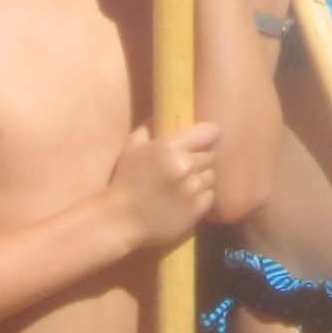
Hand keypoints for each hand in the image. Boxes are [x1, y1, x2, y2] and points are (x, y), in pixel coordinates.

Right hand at [112, 121, 219, 246]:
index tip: (204, 138)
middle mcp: (185, 167)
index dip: (208, 134)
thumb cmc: (125, 180)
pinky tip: (185, 197)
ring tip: (185, 182)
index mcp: (170, 147)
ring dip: (201, 177)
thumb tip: (165, 113)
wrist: (120, 219)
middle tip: (187, 164)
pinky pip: (210, 195)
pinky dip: (201, 195)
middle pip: (210, 155)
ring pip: (211, 175)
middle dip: (200, 157)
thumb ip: (150, 126)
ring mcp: (192, 190)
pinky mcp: (196, 210)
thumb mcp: (132, 147)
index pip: (208, 132)